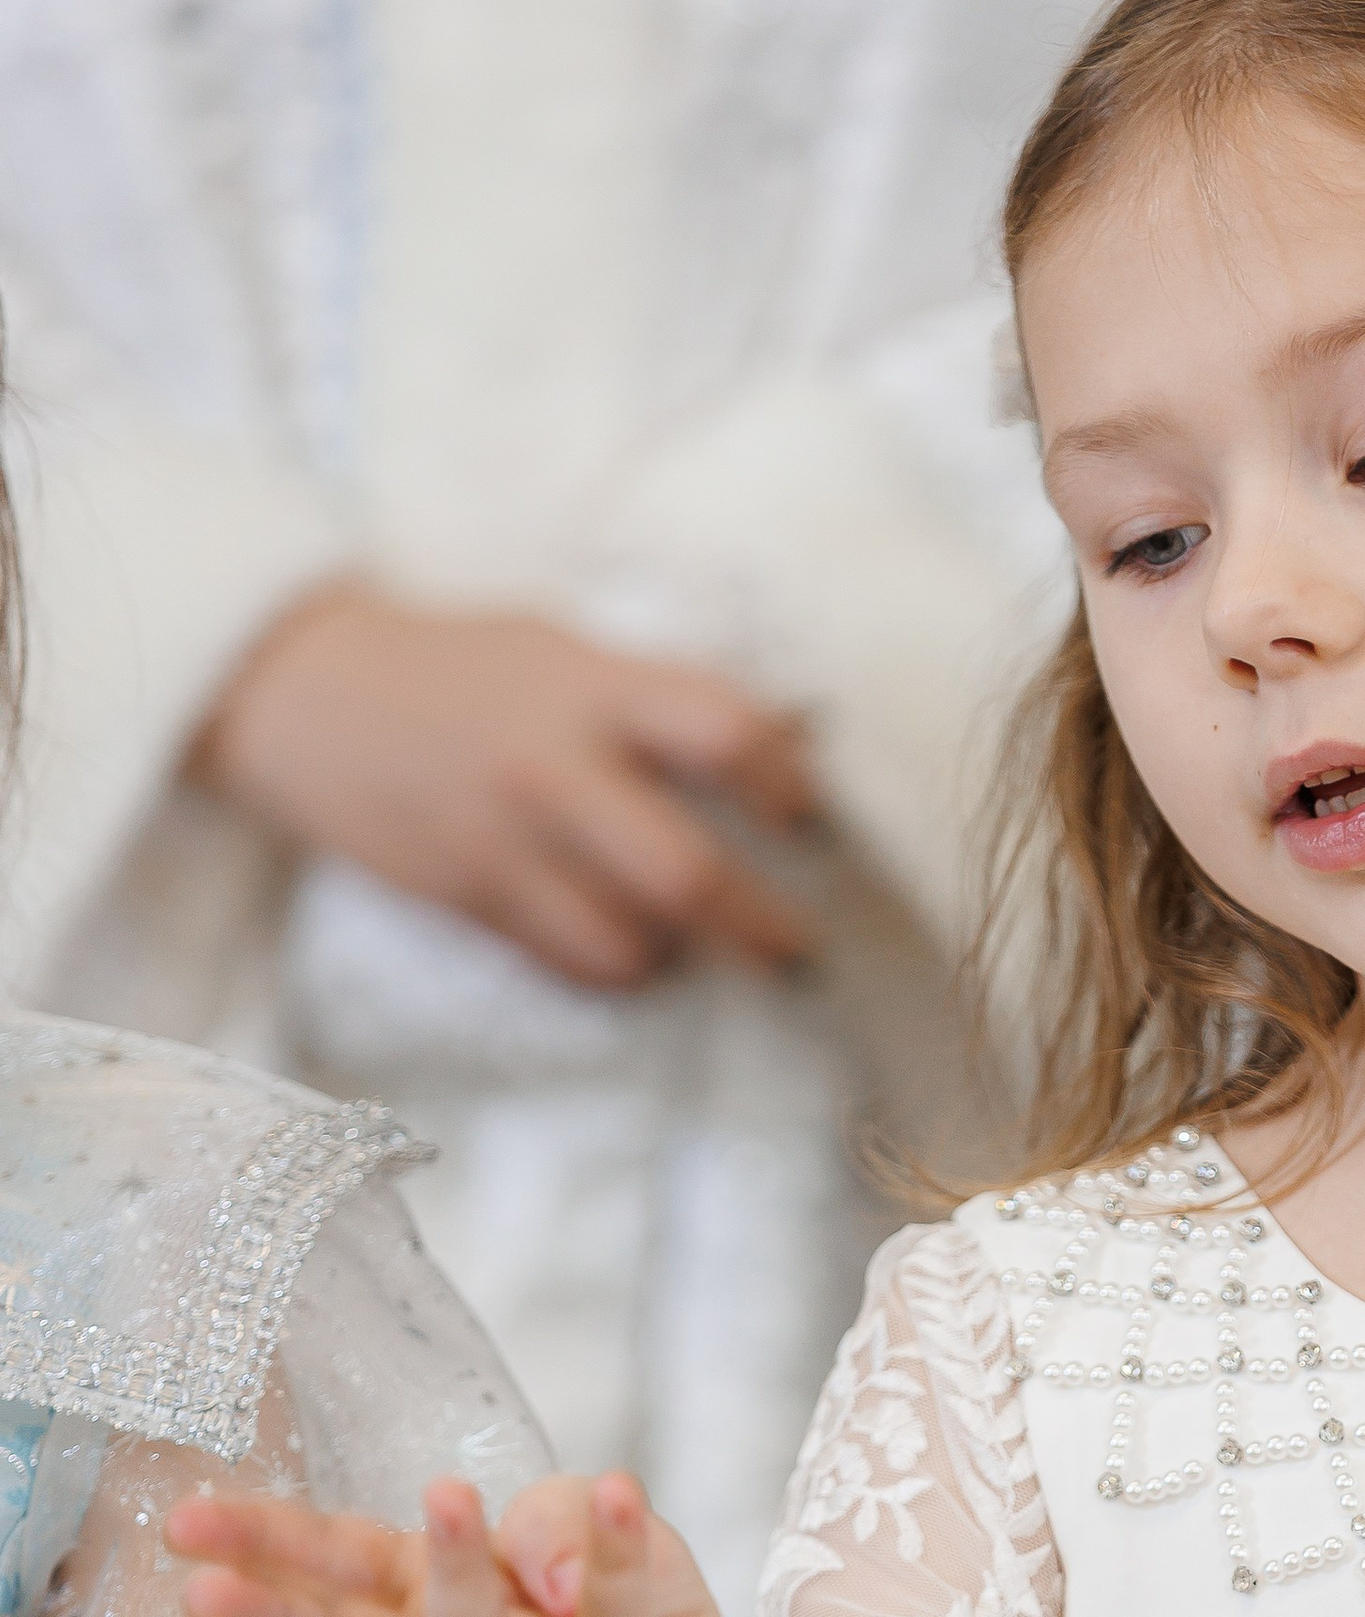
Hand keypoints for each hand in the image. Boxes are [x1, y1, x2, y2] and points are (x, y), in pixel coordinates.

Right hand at [166, 1469, 784, 1616]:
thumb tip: (536, 1566)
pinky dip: (618, 1560)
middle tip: (199, 1584)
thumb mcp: (580, 1536)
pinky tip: (622, 1490)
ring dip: (457, 1574)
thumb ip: (548, 1522)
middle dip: (278, 1616)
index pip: (335, 1579)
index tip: (175, 1531)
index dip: (259, 1554)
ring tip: (445, 1492)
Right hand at [190, 581, 821, 987]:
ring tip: (699, 947)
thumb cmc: (459, 664)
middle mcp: (548, 767)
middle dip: (761, 926)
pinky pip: (566, 962)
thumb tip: (784, 741)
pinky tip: (629, 951)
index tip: (809, 818)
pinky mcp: (463, 898)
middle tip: (798, 948)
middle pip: (686, 875)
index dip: (787, 785)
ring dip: (681, 957)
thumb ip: (655, 695)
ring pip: (628, 943)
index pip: (724, 735)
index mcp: (588, 686)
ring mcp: (501, 843)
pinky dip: (615, 968)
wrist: (304, 692)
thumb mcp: (560, 647)